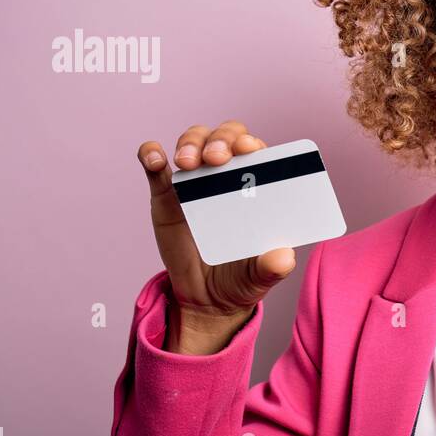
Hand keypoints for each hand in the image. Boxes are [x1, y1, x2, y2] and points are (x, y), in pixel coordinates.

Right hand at [137, 121, 295, 352]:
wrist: (206, 298)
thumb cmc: (241, 277)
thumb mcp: (260, 276)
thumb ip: (272, 267)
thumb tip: (284, 258)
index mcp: (258, 187)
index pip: (259, 152)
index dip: (253, 144)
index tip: (248, 149)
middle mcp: (229, 176)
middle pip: (226, 137)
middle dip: (222, 139)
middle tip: (216, 158)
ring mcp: (197, 182)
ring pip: (195, 141)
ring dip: (191, 142)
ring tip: (187, 163)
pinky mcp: (166, 194)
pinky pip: (156, 166)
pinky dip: (151, 154)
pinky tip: (154, 159)